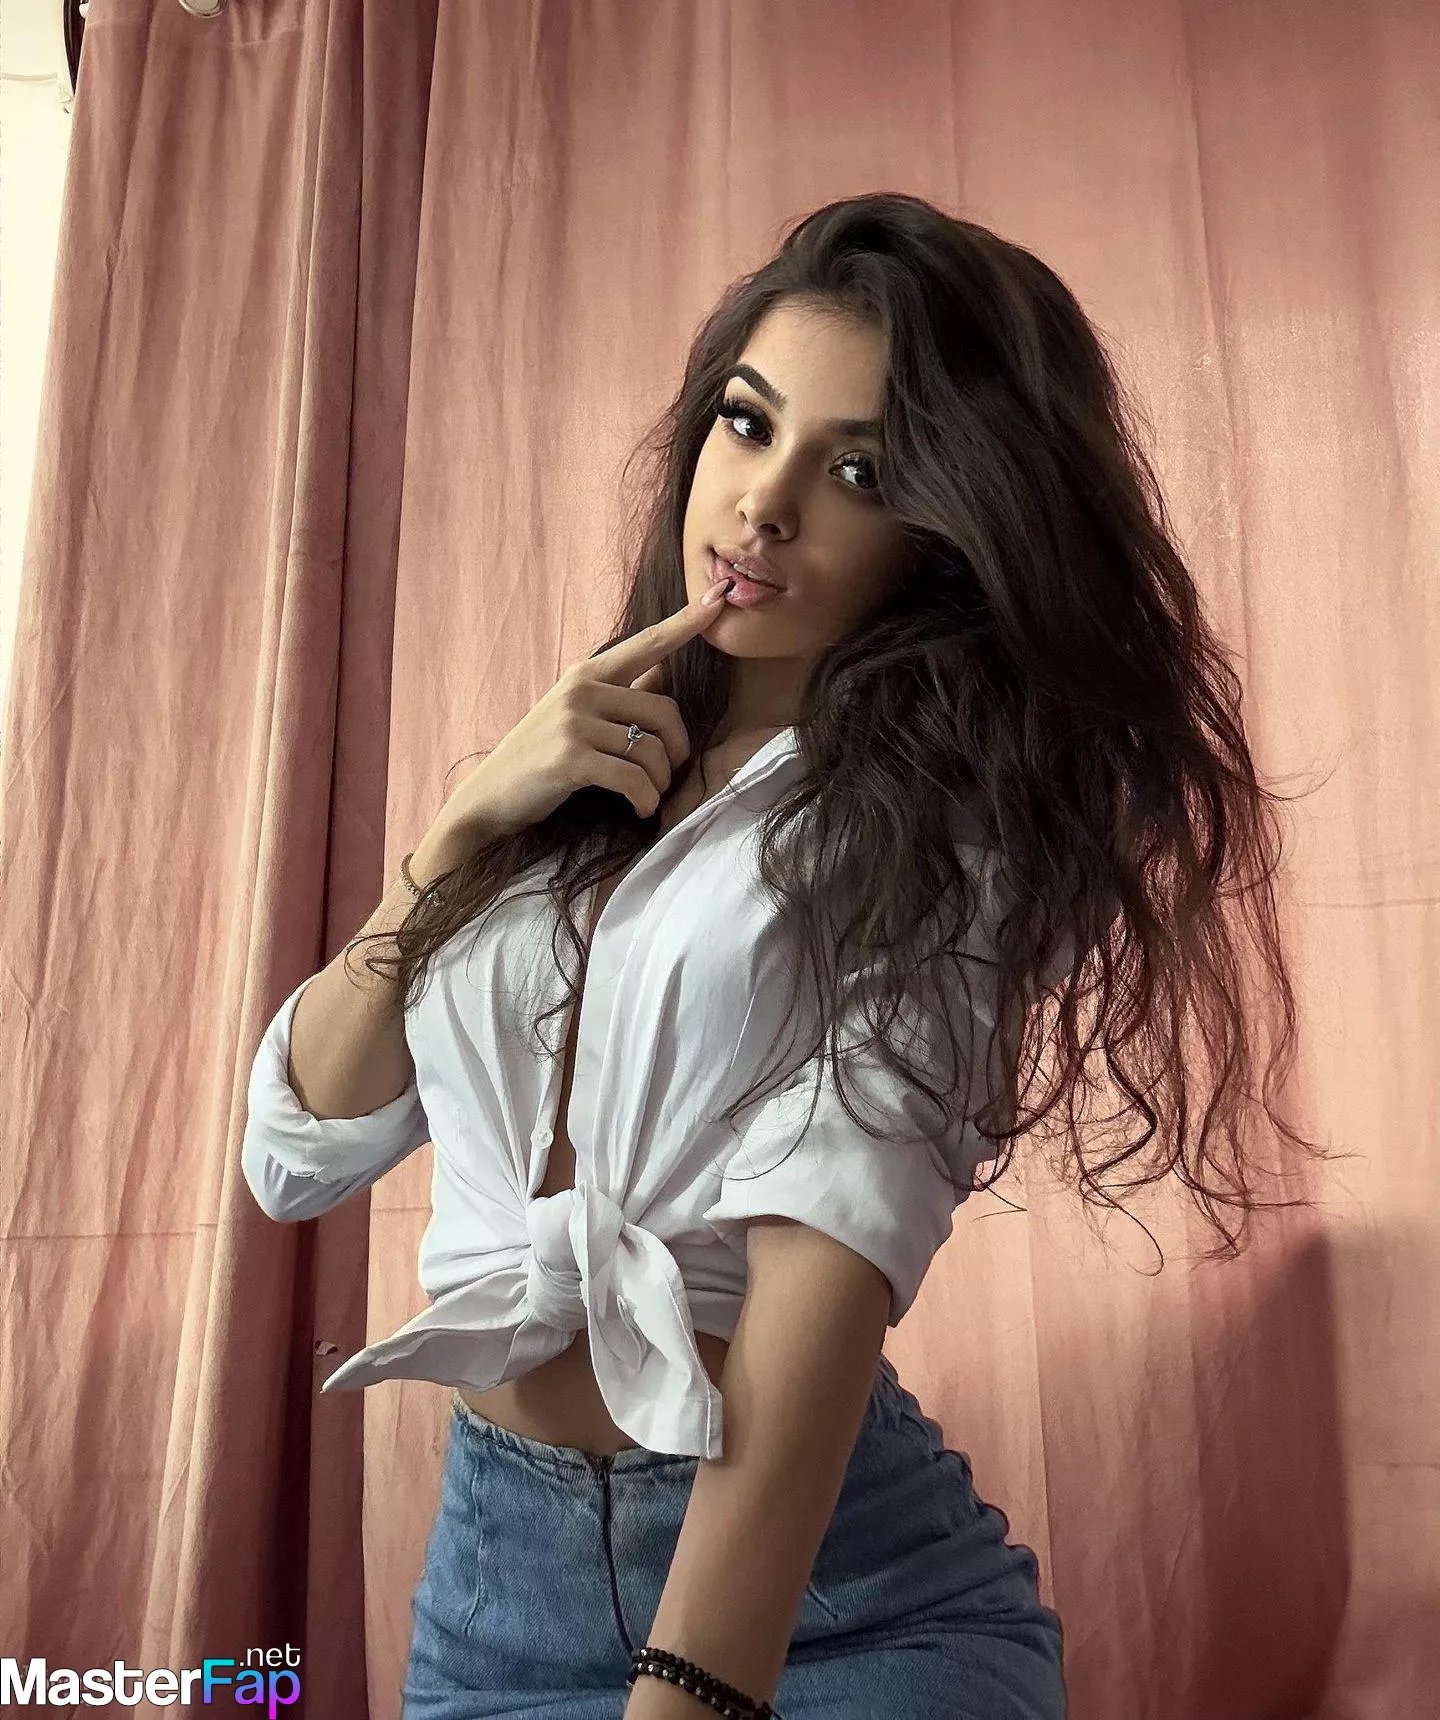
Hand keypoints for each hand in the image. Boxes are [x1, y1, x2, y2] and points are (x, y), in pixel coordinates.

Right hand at [421, 569, 732, 851]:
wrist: (490, 797)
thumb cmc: (540, 758)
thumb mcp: (577, 715)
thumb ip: (620, 693)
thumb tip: (664, 669)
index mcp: (586, 674)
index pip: (647, 643)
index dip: (686, 623)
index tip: (720, 596)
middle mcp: (581, 690)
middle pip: (664, 711)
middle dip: (676, 750)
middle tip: (668, 773)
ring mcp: (574, 723)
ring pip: (651, 750)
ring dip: (659, 783)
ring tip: (647, 796)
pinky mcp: (570, 759)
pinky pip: (633, 779)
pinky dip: (644, 800)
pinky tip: (639, 810)